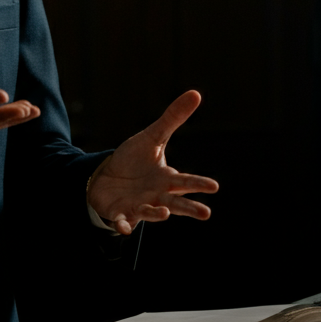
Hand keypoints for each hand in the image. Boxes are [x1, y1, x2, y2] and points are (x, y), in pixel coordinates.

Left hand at [86, 90, 218, 235]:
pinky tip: (123, 228)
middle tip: (205, 213)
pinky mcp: (120, 213)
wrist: (107, 177)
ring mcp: (139, 206)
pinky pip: (122, 221)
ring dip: (157, 214)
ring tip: (164, 213)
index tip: (214, 186)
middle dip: (189, 208)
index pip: (186, 181)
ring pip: (151, 213)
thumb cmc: (134, 160)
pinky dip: (123, 225)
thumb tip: (196, 93)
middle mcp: (156, 195)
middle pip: (176, 203)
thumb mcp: (153, 137)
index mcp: (167, 179)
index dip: (198, 183)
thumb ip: (173, 119)